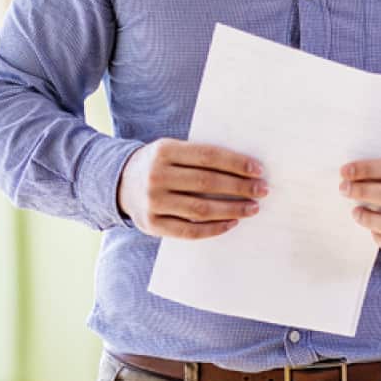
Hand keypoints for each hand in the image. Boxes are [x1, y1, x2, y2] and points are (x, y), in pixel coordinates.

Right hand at [117, 139, 265, 238]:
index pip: (207, 156)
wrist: (118, 182)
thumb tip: (243, 167)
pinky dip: (214, 228)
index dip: (235, 163)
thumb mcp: (170, 150)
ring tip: (252, 207)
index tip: (258, 169)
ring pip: (200, 209)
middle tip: (262, 190)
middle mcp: (156, 176)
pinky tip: (232, 223)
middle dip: (239, 187)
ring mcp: (153, 202)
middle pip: (206, 183)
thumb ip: (198, 156)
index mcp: (163, 150)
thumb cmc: (157, 164)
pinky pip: (189, 231)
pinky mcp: (152, 225)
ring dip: (232, 209)